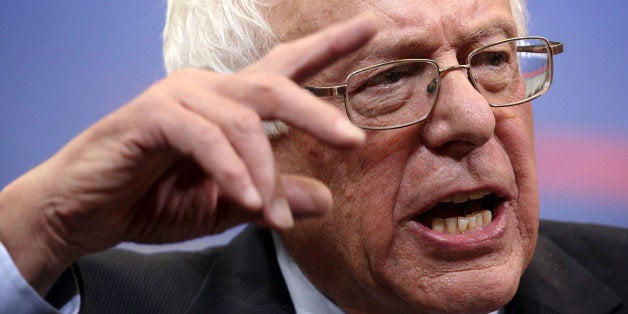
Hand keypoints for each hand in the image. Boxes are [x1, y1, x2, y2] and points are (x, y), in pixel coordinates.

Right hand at [0, 15, 376, 294]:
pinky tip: (245, 201)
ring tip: (275, 217)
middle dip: (317, 112)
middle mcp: (208, 90)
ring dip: (265, 173)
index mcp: (228, 104)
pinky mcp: (152, 115)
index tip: (369, 26)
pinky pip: (206, 138)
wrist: (85, 211)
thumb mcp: (227, 205)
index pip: (286, 68)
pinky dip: (231, 171)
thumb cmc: (152, 200)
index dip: (329, 46)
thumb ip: (272, 196)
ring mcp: (178, 97)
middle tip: (352, 140)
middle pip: (275, 86)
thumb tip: (324, 199)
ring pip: (244, 120)